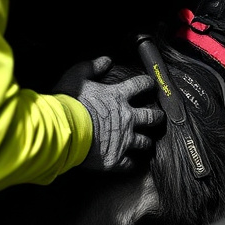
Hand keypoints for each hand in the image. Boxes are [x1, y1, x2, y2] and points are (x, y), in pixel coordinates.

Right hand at [54, 56, 164, 170]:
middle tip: (160, 117)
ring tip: (148, 144)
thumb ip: (93, 67)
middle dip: (158, 117)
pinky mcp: (116, 158)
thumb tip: (107, 61)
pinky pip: (131, 164)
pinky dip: (134, 164)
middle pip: (151, 117)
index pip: (140, 86)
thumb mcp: (77, 75)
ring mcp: (124, 140)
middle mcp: (127, 118)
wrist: (64, 129)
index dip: (148, 84)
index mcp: (118, 97)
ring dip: (147, 142)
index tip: (151, 84)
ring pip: (144, 142)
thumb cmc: (69, 101)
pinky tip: (135, 164)